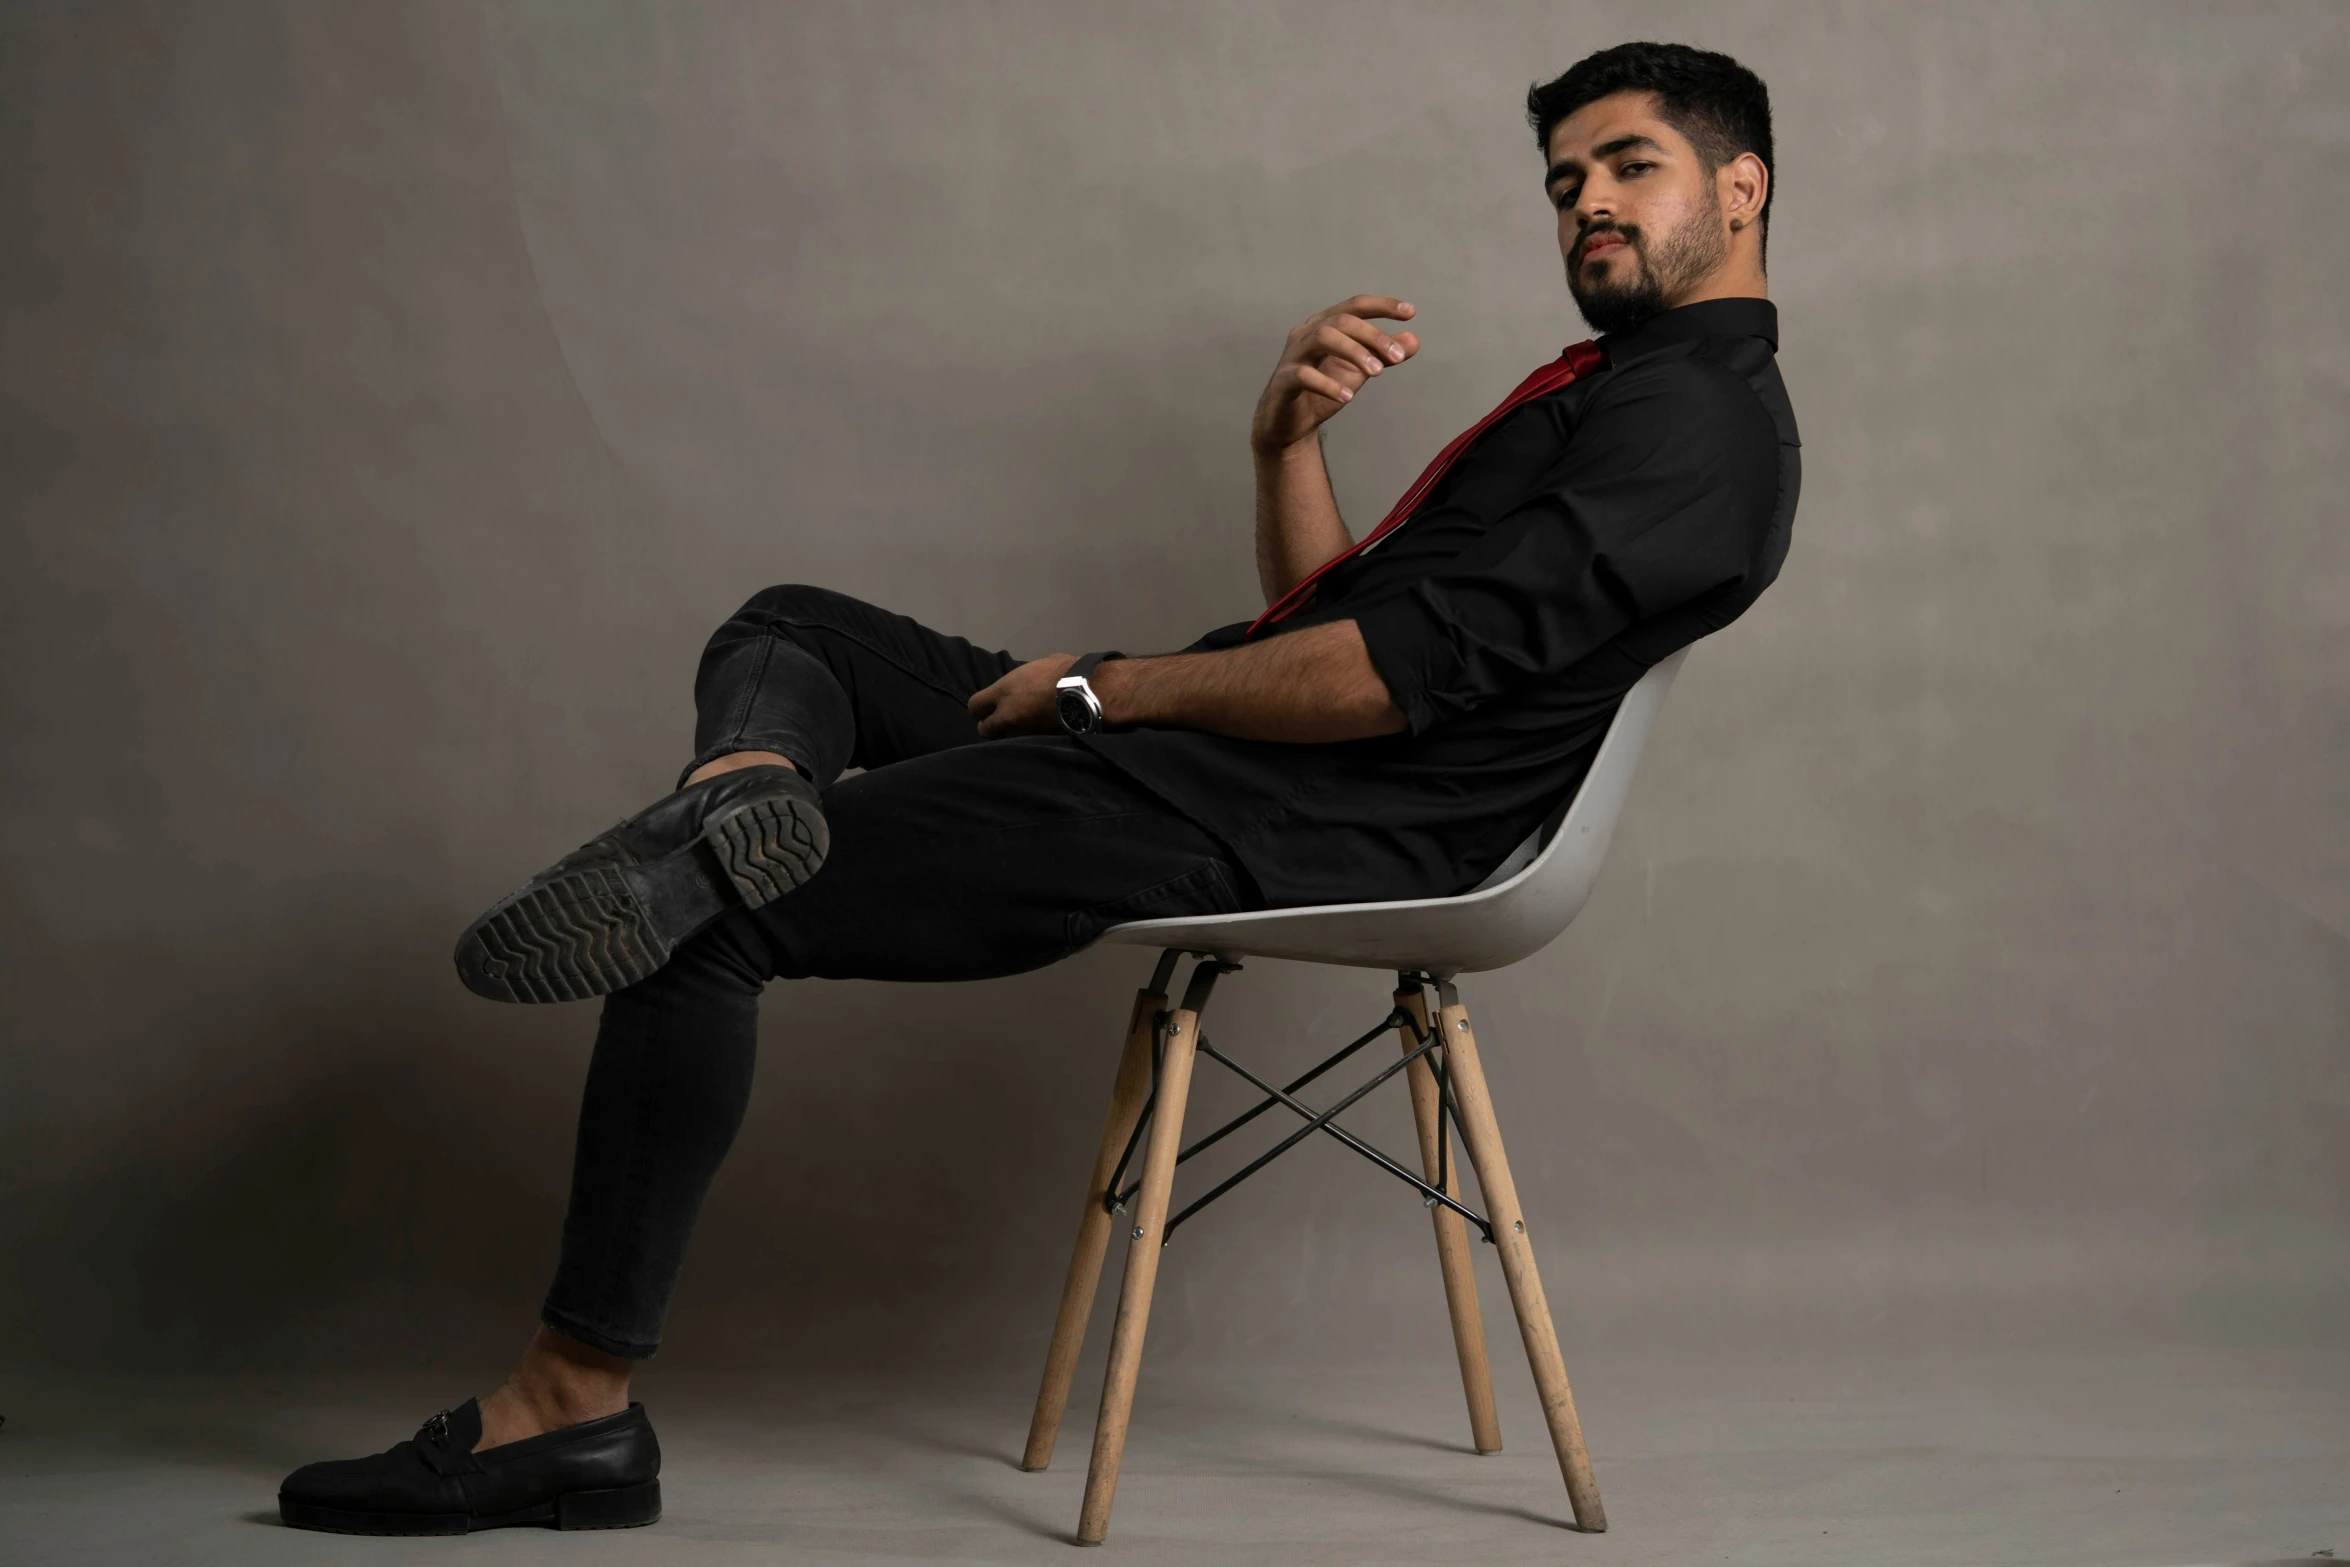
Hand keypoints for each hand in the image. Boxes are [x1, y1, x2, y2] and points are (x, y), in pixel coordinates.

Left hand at [969, 654, 1078, 737]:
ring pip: (1004, 739)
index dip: (981, 708)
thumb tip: (1026, 680)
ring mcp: (1021, 731)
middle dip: (991, 726)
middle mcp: (1006, 714)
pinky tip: (1037, 731)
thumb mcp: (1037, 668)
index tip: (990, 706)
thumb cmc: (1063, 672)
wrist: (1084, 693)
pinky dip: (1027, 738)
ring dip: (1010, 734)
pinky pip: (1024, 742)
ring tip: (1022, 727)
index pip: (974, 706)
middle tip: (1003, 721)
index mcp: (1003, 691)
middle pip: (984, 730)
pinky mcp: (1036, 741)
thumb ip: (1023, 679)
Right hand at [1249, 295, 1419, 457]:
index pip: (1355, 306)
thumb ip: (1383, 356)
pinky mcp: (1284, 380)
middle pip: (1343, 321)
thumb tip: (1413, 341)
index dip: (1383, 305)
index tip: (1411, 311)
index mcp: (1325, 325)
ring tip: (1377, 373)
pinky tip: (1347, 396)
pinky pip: (1305, 375)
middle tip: (1398, 357)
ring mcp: (1293, 355)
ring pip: (1323, 337)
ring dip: (1354, 352)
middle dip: (1374, 336)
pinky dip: (1328, 385)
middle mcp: (1307, 333)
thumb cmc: (1323, 390)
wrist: (1290, 422)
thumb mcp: (1359, 371)